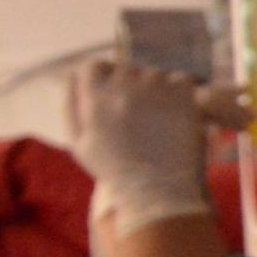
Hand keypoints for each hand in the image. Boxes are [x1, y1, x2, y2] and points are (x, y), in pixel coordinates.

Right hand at [69, 56, 216, 234]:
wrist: (158, 190)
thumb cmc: (116, 170)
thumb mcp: (80, 142)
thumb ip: (73, 105)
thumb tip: (73, 75)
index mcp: (95, 98)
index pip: (94, 66)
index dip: (103, 78)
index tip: (113, 96)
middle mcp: (124, 87)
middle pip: (126, 69)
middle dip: (131, 86)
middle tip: (139, 116)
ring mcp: (156, 88)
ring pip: (155, 74)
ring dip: (157, 91)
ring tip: (158, 123)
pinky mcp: (184, 94)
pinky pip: (181, 80)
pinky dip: (180, 94)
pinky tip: (176, 119)